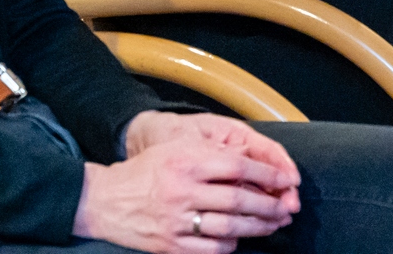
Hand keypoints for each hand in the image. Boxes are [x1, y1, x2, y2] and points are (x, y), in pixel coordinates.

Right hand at [74, 112, 300, 253]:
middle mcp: (183, 190)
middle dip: (269, 205)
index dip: (267, 175)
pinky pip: (212, 249)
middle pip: (238, 200)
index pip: (238, 166)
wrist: (105, 200)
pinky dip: (231, 245)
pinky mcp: (171, 245)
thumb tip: (250, 160)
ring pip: (229, 228)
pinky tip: (240, 239)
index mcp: (187, 161)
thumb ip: (211, 151)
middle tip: (286, 207)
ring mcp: (177, 221)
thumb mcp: (176, 148)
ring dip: (258, 228)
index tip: (286, 180)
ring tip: (273, 225)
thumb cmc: (146, 171)